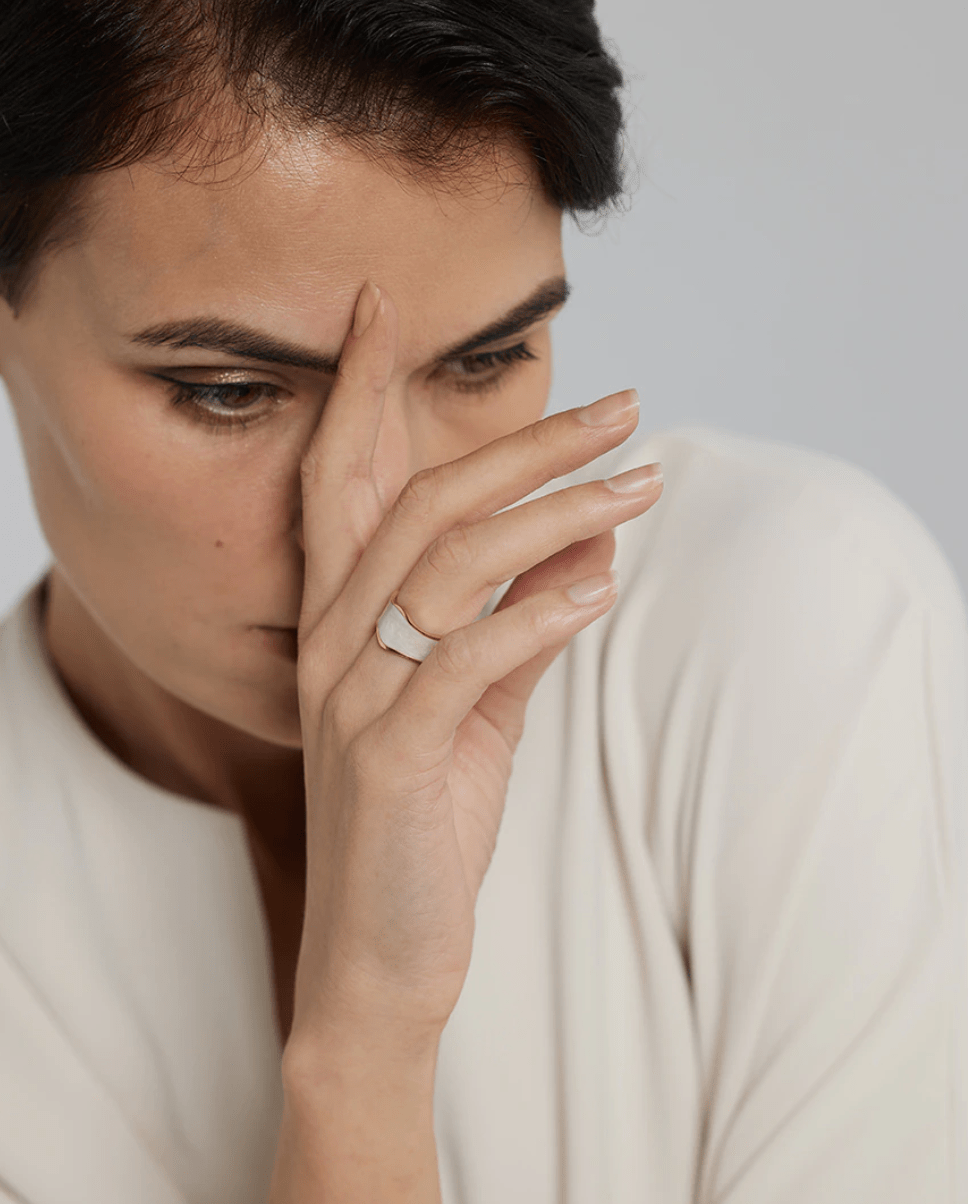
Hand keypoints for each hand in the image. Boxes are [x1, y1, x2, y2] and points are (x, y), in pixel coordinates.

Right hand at [290, 281, 662, 1044]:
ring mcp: (354, 697)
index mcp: (343, 621)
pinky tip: (600, 583)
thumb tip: (588, 539)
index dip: (355, 391)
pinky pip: (466, 662)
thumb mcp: (477, 707)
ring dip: (554, 514)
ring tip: (641, 483)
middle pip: (424, 504)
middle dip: (524, 443)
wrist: (380, 955)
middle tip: (618, 407)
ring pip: (449, 567)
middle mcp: (334, 643)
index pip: (341, 480)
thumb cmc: (425, 820)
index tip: (379, 308)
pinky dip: (537, 614)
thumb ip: (521, 622)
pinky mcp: (389, 756)